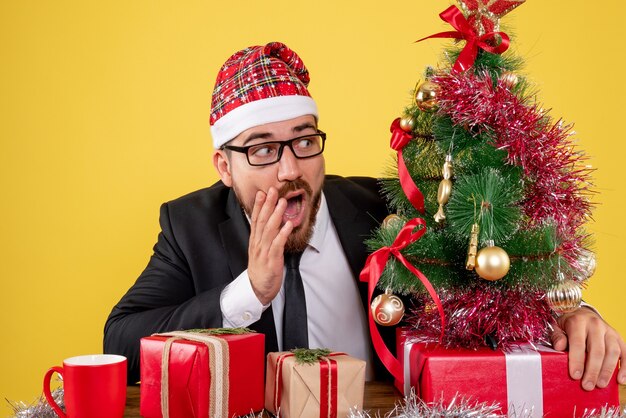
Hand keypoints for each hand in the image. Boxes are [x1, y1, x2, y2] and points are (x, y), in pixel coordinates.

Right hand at [247, 187, 293, 304]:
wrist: (257, 289)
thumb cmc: (261, 269)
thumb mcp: (260, 251)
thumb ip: (264, 237)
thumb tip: (270, 224)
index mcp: (255, 241)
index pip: (256, 219)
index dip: (259, 205)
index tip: (263, 192)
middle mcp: (258, 244)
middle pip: (262, 221)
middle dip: (267, 205)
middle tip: (272, 190)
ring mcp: (264, 252)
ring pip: (269, 230)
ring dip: (276, 215)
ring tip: (282, 202)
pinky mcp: (271, 260)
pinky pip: (277, 245)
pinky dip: (282, 234)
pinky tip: (288, 224)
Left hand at [550, 306, 625, 389]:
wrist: (582, 313)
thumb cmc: (568, 324)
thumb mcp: (557, 327)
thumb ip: (557, 336)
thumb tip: (559, 346)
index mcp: (578, 322)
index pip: (578, 343)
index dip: (577, 360)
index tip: (575, 376)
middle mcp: (595, 325)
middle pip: (597, 350)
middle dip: (593, 370)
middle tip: (588, 385)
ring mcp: (609, 331)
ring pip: (613, 352)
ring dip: (607, 370)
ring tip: (601, 384)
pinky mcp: (618, 337)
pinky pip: (625, 352)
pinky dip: (625, 367)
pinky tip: (620, 380)